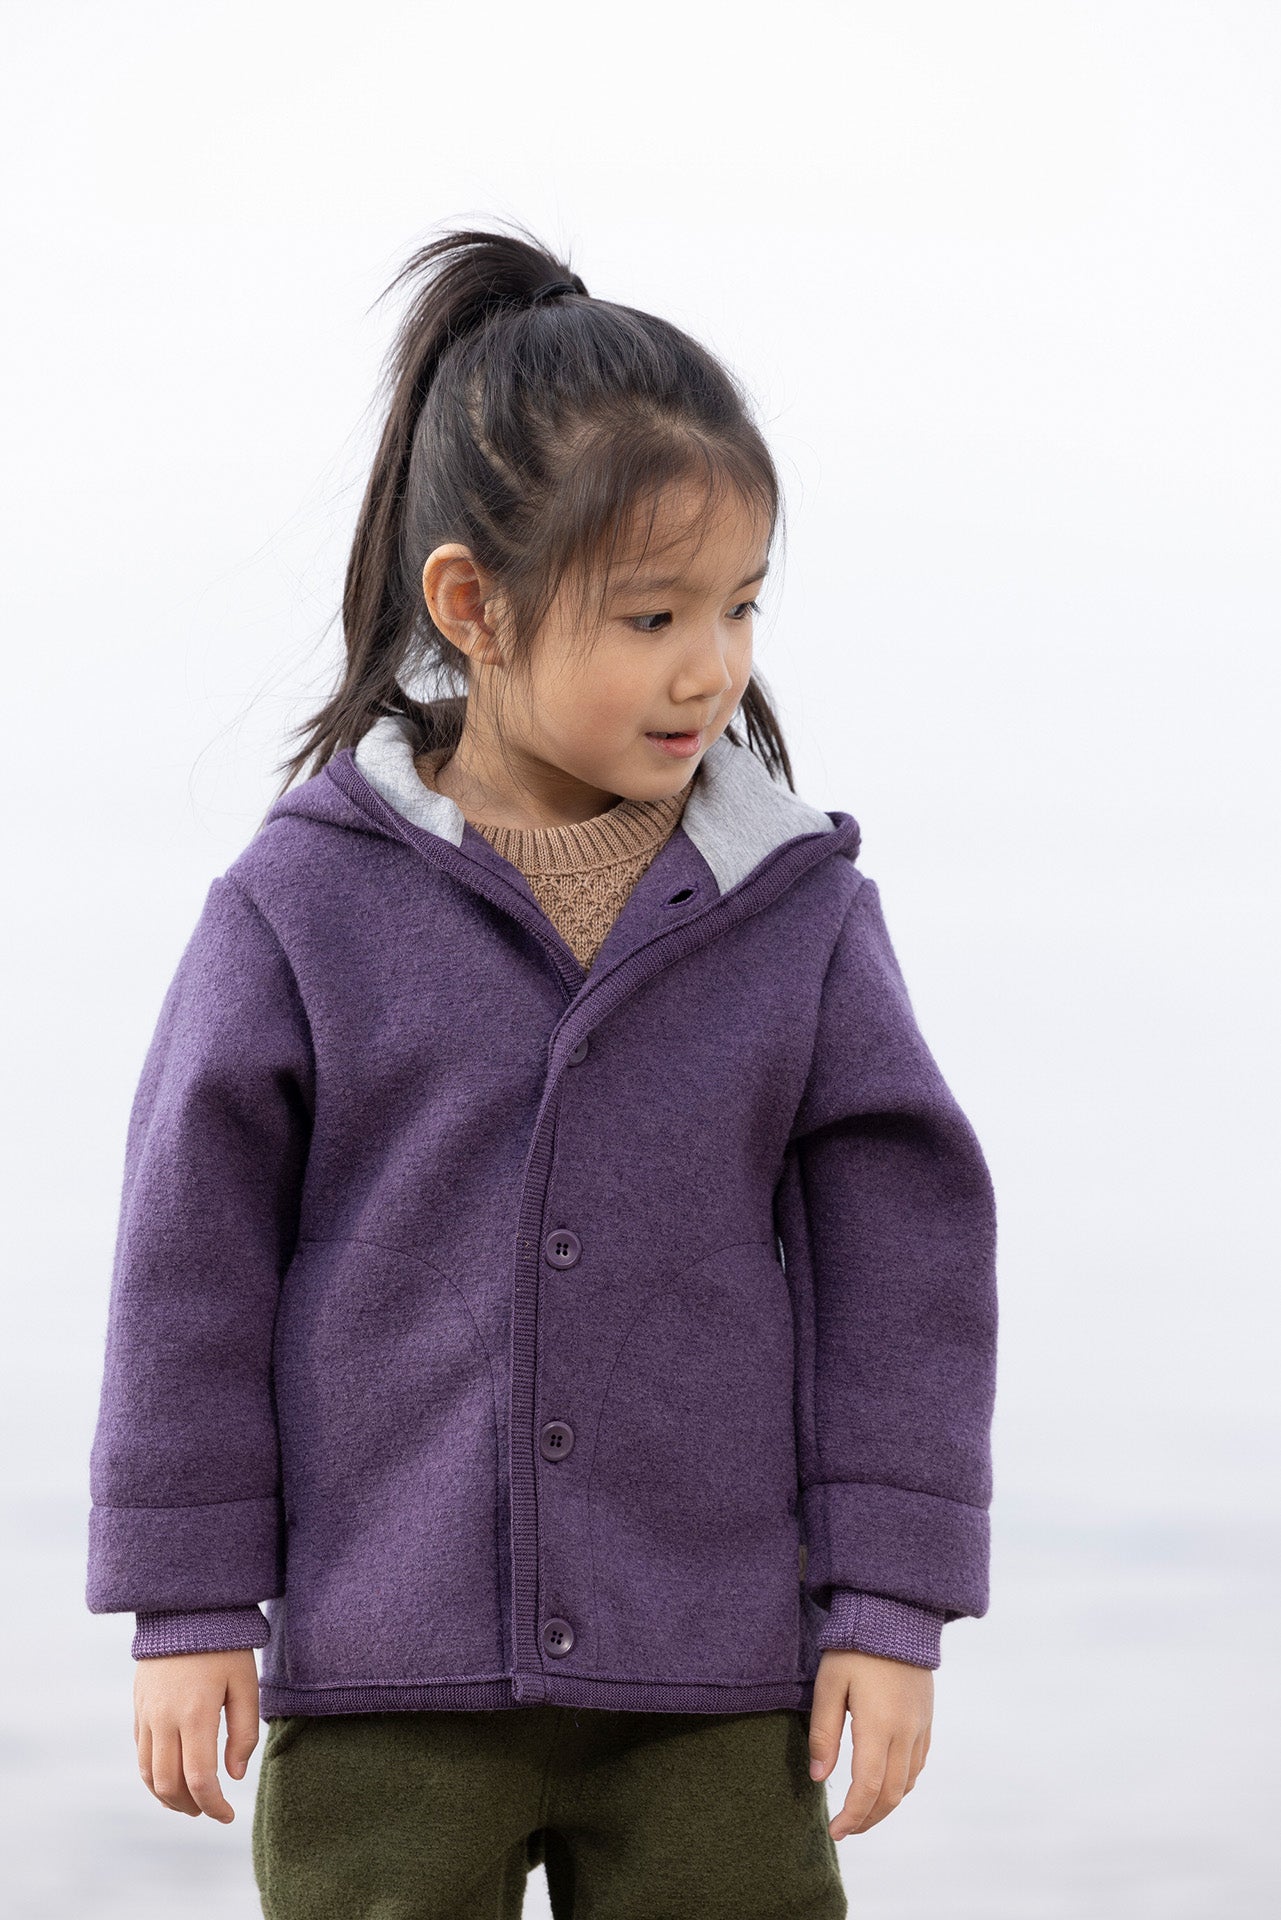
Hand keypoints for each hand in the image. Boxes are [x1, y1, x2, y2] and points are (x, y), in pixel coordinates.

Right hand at [133, 1648, 260, 1821]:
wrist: (186, 1608)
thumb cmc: (225, 1645)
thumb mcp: (245, 1683)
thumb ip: (243, 1733)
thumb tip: (234, 1775)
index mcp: (195, 1714)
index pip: (200, 1779)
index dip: (214, 1806)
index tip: (229, 1815)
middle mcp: (164, 1719)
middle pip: (168, 1785)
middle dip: (190, 1806)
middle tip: (211, 1810)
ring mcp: (146, 1714)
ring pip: (148, 1774)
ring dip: (168, 1796)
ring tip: (192, 1801)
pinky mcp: (138, 1708)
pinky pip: (141, 1753)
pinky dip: (154, 1775)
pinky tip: (173, 1776)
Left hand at [807, 1647, 932, 1837]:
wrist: (894, 1613)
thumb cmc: (855, 1647)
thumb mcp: (829, 1684)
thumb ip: (824, 1733)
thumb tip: (819, 1778)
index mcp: (879, 1725)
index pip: (868, 1788)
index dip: (853, 1817)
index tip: (835, 1831)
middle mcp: (906, 1732)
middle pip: (891, 1794)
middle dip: (868, 1819)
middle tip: (845, 1829)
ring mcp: (920, 1726)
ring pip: (908, 1783)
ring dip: (886, 1805)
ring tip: (862, 1813)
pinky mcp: (927, 1718)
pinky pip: (918, 1764)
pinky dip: (902, 1784)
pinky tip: (886, 1785)